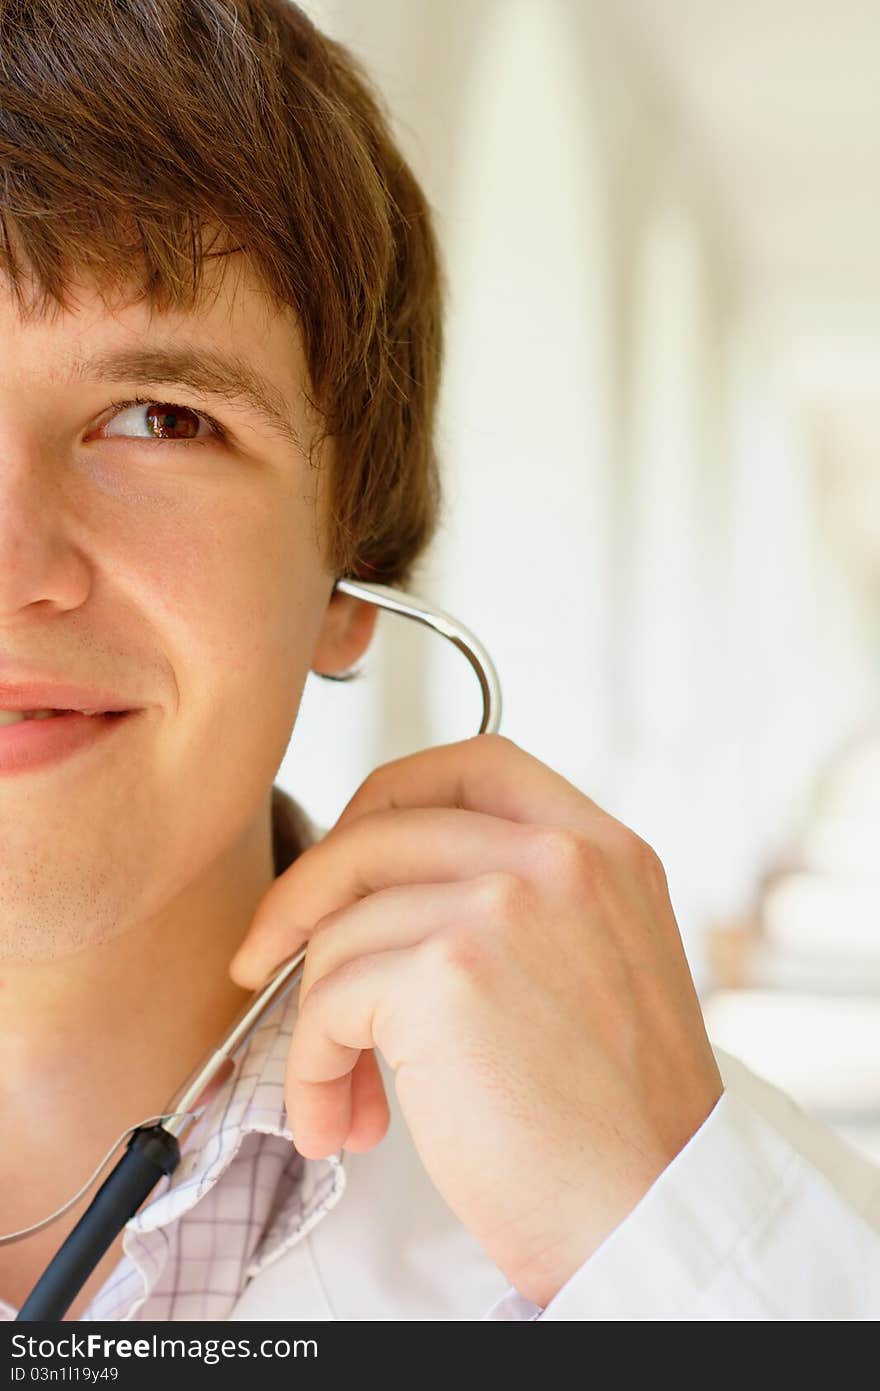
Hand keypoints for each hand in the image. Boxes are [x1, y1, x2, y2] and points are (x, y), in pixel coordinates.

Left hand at [229, 733, 722, 1306]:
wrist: (657, 1212)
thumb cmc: (618, 1118)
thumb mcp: (602, 965)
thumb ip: (522, 903)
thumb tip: (379, 892)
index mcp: (603, 850)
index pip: (473, 768)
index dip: (388, 799)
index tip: (345, 856)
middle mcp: (558, 859)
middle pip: (381, 832)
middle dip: (304, 896)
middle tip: (268, 957)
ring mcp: (502, 907)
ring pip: (343, 927)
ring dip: (316, 1020)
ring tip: (340, 1095)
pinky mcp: (447, 975)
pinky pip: (327, 1000)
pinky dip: (311, 1068)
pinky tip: (338, 1121)